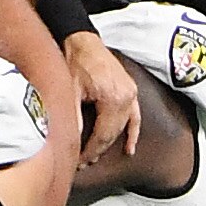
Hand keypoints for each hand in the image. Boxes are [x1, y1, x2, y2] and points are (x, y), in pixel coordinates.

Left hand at [66, 30, 138, 163]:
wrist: (83, 42)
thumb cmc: (75, 62)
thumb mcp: (69, 91)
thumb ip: (73, 116)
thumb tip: (71, 141)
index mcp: (112, 98)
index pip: (102, 135)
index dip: (90, 151)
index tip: (78, 161)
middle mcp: (126, 97)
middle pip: (112, 134)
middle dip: (97, 150)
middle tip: (83, 163)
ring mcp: (131, 94)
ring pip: (122, 127)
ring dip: (110, 144)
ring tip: (94, 157)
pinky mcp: (131, 91)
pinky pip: (135, 117)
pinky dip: (132, 133)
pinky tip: (130, 149)